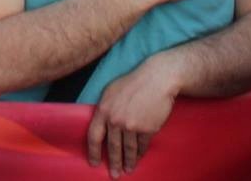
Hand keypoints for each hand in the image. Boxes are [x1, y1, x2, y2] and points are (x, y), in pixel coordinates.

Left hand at [86, 55, 178, 178]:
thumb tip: (101, 125)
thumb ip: (105, 109)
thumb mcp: (111, 91)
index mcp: (104, 110)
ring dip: (128, 162)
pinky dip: (140, 154)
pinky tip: (138, 159)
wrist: (157, 79)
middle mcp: (116, 120)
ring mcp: (132, 125)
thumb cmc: (134, 82)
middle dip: (113, 162)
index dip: (93, 152)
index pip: (93, 136)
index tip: (94, 163)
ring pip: (128, 149)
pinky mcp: (147, 129)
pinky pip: (142, 146)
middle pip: (112, 147)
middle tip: (114, 175)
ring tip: (127, 170)